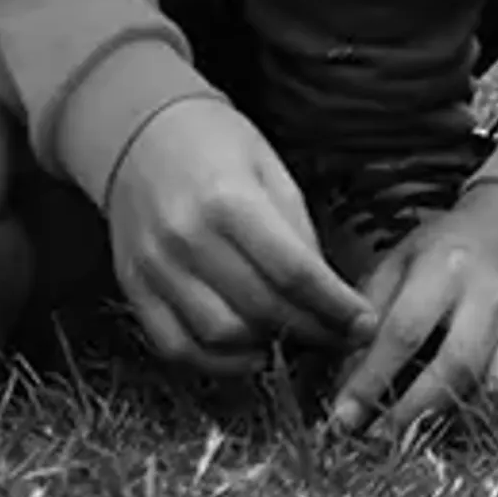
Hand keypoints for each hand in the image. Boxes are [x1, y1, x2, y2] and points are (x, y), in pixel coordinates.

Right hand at [104, 97, 371, 373]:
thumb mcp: (272, 171)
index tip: (365, 323)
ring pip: (217, 335)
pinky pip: (173, 345)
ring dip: (266, 348)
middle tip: (343, 338)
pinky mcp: (132, 287)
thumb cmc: (218, 146)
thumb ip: (299, 231)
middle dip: (311, 331)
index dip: (334, 306)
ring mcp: (153, 268)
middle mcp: (186, 240)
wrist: (139, 134)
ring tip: (300, 341)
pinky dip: (215, 362)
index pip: (293, 272)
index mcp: (229, 203)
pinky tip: (250, 353)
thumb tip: (329, 291)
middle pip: (259, 308)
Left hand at [325, 182, 497, 437]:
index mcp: (447, 269)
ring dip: (465, 418)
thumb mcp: (403, 258)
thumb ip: (372, 308)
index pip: (404, 332)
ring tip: (431, 434)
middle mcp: (491, 298)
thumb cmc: (452, 247)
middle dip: (413, 411)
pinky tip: (479, 425)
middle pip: (456, 367)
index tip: (342, 417)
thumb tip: (345, 370)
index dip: (371, 379)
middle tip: (378, 439)